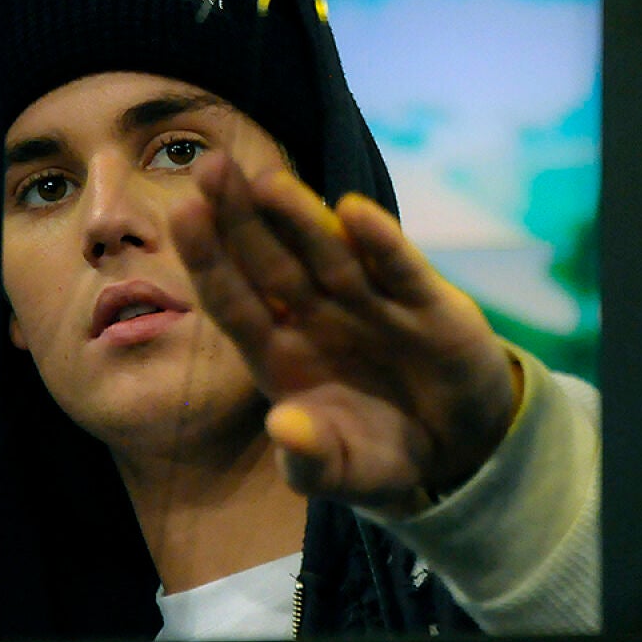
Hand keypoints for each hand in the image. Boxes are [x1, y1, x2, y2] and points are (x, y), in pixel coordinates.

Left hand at [172, 153, 520, 513]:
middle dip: (241, 217)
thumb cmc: (381, 456)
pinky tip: (354, 212)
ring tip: (269, 181)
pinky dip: (380, 242)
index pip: (234, 301)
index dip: (208, 260)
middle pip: (270, 262)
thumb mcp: (345, 474)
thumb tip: (283, 428)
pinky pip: (398, 269)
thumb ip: (311, 461)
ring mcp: (371, 304)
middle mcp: (318, 317)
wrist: (458, 450)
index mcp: (280, 354)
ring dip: (300, 217)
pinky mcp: (428, 304)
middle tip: (211, 167)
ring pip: (328, 254)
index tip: (183, 216)